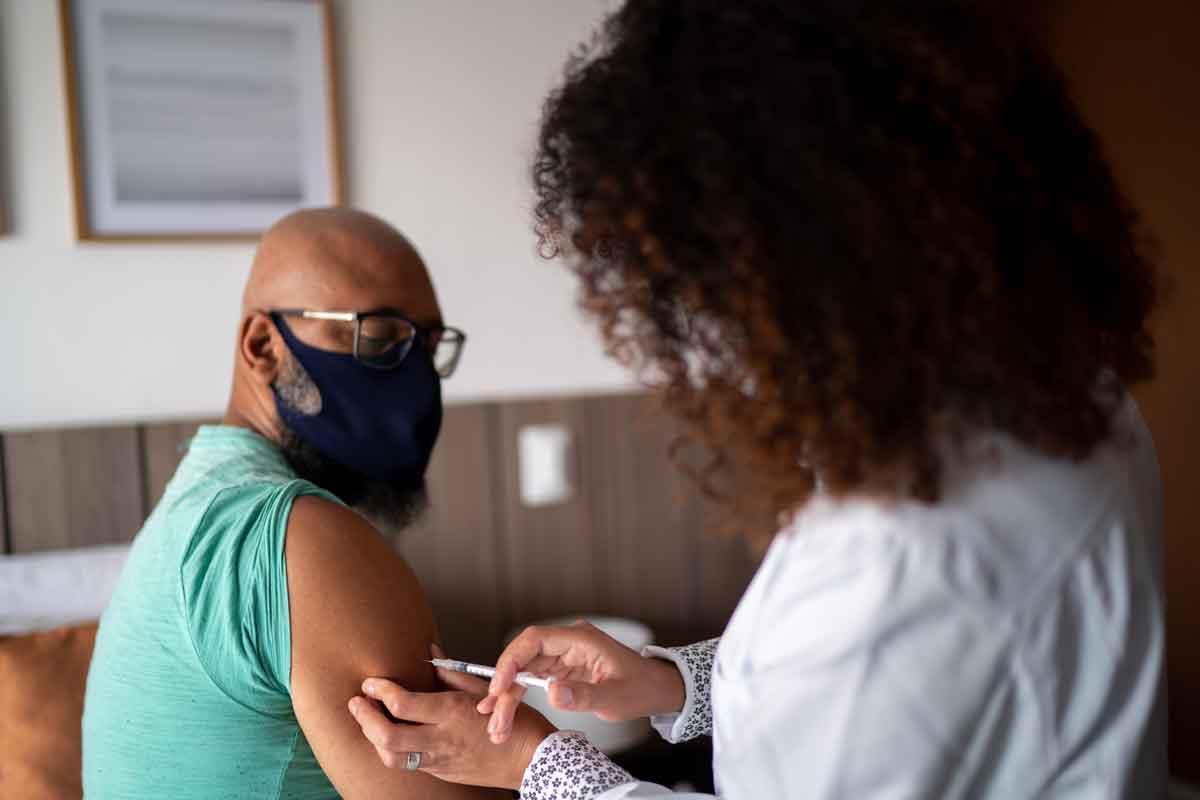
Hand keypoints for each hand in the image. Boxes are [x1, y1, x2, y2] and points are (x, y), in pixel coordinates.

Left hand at [348, 645, 556, 789]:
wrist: (532, 759)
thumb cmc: (514, 721)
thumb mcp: (485, 689)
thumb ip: (452, 673)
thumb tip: (431, 654)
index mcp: (451, 714)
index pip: (402, 704)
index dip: (380, 691)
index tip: (371, 682)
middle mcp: (441, 740)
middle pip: (387, 737)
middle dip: (364, 719)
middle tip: (357, 702)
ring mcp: (440, 761)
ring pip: (392, 758)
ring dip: (374, 739)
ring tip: (370, 721)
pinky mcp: (443, 773)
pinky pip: (410, 764)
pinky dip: (394, 750)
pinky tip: (393, 736)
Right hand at [480, 620, 685, 744]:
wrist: (654, 689)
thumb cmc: (639, 687)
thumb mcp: (615, 697)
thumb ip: (584, 695)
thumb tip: (552, 692)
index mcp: (579, 639)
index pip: (535, 640)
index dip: (512, 660)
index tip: (499, 686)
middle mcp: (567, 643)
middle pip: (524, 659)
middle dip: (505, 688)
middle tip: (493, 716)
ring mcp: (563, 656)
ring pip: (524, 672)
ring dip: (508, 697)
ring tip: (497, 726)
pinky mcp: (561, 670)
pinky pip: (532, 681)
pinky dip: (518, 697)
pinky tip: (504, 714)